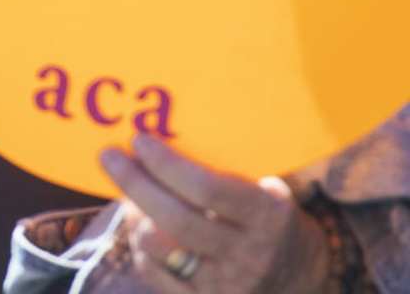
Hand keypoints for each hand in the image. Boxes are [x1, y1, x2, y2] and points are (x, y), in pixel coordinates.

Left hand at [100, 134, 330, 292]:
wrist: (304, 282)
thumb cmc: (275, 223)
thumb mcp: (272, 194)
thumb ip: (233, 172)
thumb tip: (169, 134)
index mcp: (268, 217)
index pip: (208, 190)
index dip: (168, 164)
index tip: (140, 140)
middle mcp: (246, 253)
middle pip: (175, 219)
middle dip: (135, 184)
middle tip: (109, 157)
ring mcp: (224, 284)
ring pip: (158, 247)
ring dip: (134, 216)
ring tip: (128, 194)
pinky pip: (153, 272)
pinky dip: (139, 246)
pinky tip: (140, 226)